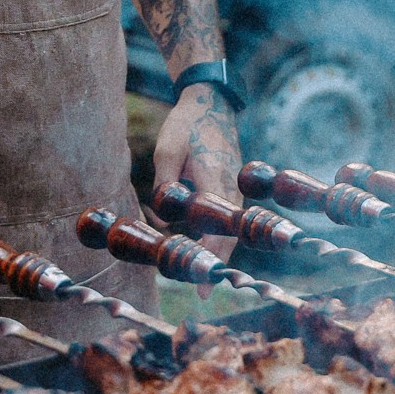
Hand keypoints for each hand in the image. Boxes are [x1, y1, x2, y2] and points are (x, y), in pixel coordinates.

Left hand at [154, 84, 242, 267]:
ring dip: (214, 251)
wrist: (209, 102)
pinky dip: (213, 233)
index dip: (210, 259)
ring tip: (198, 275)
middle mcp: (230, 189)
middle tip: (199, 291)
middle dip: (214, 264)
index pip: (218, 231)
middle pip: (228, 237)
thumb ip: (164, 184)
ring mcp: (232, 188)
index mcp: (217, 182)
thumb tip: (162, 215)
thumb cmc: (187, 125)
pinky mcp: (228, 185)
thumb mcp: (166, 150)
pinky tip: (196, 243)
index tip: (202, 283)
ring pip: (227, 229)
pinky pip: (223, 218)